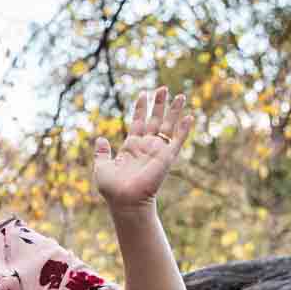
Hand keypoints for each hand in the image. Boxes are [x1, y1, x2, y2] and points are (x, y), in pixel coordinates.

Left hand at [92, 86, 192, 211]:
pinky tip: (190, 116)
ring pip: (168, 126)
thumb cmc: (112, 189)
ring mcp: (157, 151)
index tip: (142, 93)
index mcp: (131, 146)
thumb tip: (100, 139)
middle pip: (154, 120)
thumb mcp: (102, 167)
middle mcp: (145, 146)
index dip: (140, 108)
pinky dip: (184, 129)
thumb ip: (102, 153)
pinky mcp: (166, 158)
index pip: (138, 122)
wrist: (125, 202)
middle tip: (162, 88)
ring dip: (174, 111)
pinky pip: (177, 141)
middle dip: (159, 104)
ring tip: (180, 95)